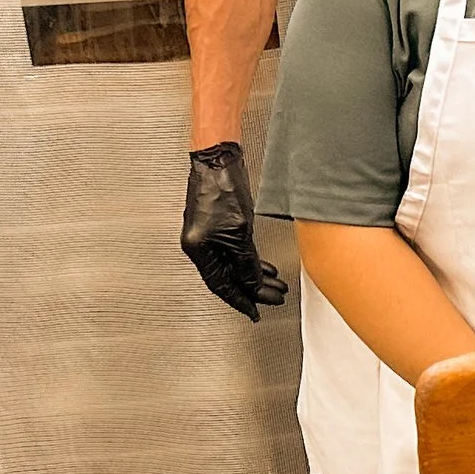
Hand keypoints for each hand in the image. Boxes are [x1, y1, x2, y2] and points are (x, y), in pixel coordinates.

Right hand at [183, 143, 287, 318]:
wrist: (218, 161)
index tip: (254, 312)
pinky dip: (251, 262)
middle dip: (252, 291)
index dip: (239, 300)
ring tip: (276, 286)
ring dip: (255, 277)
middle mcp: (199, 245)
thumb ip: (247, 259)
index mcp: (198, 249)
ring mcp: (207, 236)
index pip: (221, 285)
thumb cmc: (224, 187)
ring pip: (233, 266)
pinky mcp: (217, 226)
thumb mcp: (241, 230)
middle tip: (274, 299)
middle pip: (228, 277)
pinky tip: (264, 268)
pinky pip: (234, 252)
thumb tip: (253, 282)